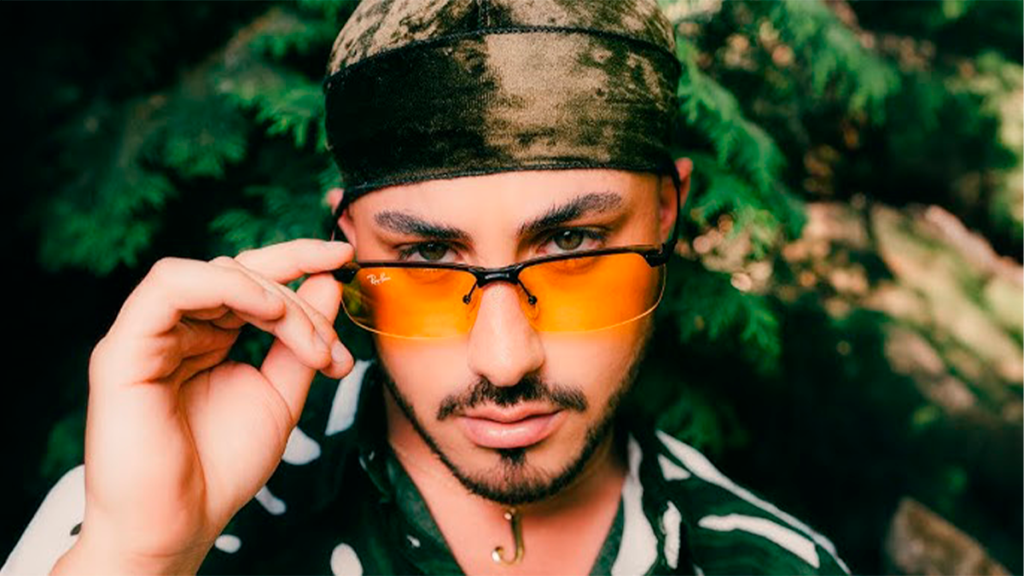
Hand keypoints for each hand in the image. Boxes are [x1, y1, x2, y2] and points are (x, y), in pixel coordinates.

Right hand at [52, 239, 354, 574]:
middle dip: (298, 299)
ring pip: (212, 273)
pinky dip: (226, 288)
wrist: (180, 526)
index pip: (250, 279)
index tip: (345, 257)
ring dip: (272, 297)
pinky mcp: (123, 348)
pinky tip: (267, 310)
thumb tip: (327, 281)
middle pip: (238, 271)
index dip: (296, 258)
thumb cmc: (222, 468)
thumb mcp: (280, 395)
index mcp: (207, 336)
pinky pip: (169, 287)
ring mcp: (147, 334)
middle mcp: (176, 328)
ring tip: (305, 341)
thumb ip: (302, 340)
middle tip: (329, 346)